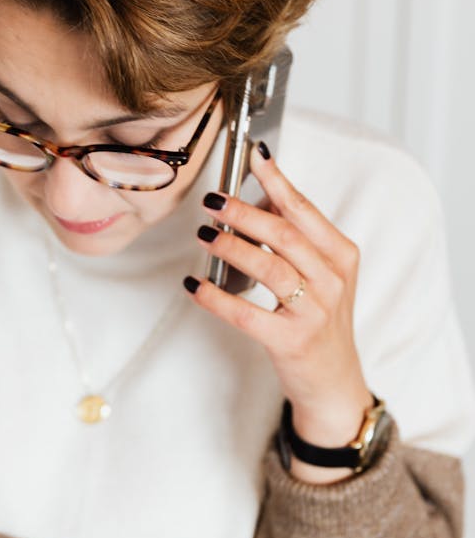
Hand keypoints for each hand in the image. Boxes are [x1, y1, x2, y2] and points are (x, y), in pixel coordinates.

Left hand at [184, 142, 373, 481]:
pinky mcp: (291, 341)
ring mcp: (314, 312)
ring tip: (204, 234)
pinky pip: (245, 313)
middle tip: (213, 200)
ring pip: (268, 267)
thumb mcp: (322, 276)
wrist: (334, 380)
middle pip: (284, 234)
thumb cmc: (321, 321)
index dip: (276, 181)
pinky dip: (215, 297)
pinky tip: (195, 285)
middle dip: (244, 212)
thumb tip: (254, 201)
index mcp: (341, 256)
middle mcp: (332, 281)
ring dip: (231, 246)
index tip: (253, 156)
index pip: (304, 210)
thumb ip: (295, 240)